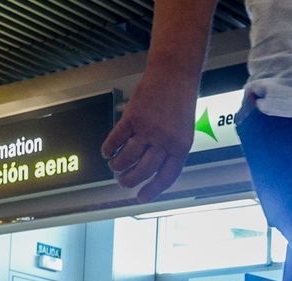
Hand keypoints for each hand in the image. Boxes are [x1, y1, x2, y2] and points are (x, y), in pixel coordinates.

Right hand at [101, 72, 200, 201]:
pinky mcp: (132, 117)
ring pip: (127, 158)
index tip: (141, 197)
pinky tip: (107, 152)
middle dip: (130, 180)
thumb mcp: (184, 130)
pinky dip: (109, 149)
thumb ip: (171, 150)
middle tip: (123, 181)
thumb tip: (154, 171)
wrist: (174, 73)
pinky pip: (116, 140)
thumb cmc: (180, 100)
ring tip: (116, 166)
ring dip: (118, 166)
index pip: (166, 177)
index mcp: (181, 146)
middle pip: (143, 171)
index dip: (152, 190)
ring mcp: (147, 129)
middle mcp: (164, 140)